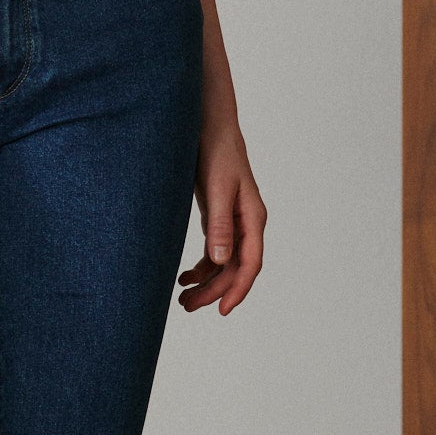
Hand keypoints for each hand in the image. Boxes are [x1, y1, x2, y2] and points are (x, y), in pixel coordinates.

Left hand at [178, 109, 264, 314]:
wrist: (208, 123)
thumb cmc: (216, 151)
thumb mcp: (217, 188)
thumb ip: (219, 224)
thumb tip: (219, 260)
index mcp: (252, 216)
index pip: (250, 262)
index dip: (238, 289)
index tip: (222, 310)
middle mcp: (246, 222)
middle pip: (234, 267)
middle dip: (214, 290)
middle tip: (187, 306)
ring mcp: (232, 219)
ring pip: (223, 261)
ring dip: (206, 281)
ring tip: (183, 298)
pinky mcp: (218, 215)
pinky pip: (214, 249)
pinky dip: (201, 265)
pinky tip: (184, 276)